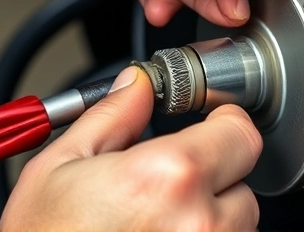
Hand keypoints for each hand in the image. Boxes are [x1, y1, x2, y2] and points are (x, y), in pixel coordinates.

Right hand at [0, 66, 262, 230]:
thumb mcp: (60, 169)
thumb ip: (112, 117)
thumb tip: (137, 85)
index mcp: (169, 178)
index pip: (241, 134)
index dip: (226, 123)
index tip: (214, 125)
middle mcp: (202, 224)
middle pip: (243, 180)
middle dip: (215, 172)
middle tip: (170, 182)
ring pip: (238, 221)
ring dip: (211, 213)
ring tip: (160, 220)